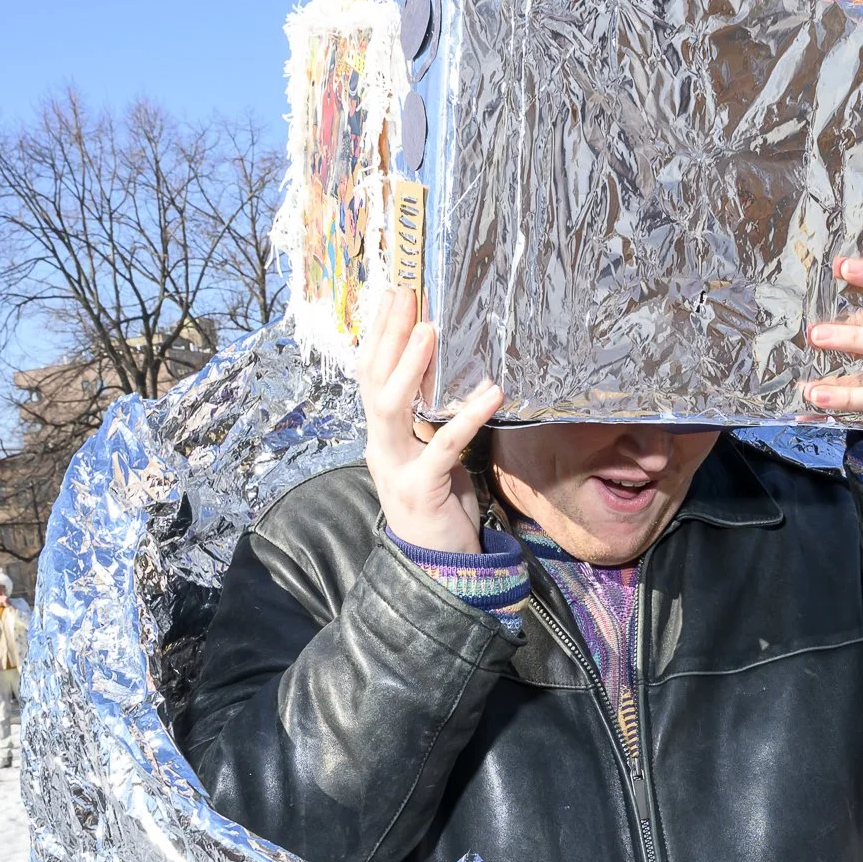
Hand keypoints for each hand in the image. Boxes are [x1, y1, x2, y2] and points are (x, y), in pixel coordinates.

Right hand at [360, 289, 502, 553]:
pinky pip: (443, 447)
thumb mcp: (429, 455)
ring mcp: (395, 468)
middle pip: (373, 381)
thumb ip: (427, 422)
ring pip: (391, 408)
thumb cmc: (439, 506)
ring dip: (410, 367)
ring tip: (429, 329)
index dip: (380, 335)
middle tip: (404, 294)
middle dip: (388, 336)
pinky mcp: (422, 489)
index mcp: (381, 435)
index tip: (393, 294)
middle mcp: (380, 447)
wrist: (438, 567)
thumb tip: (443, 380)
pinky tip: (491, 394)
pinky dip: (467, 418)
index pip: (371, 375)